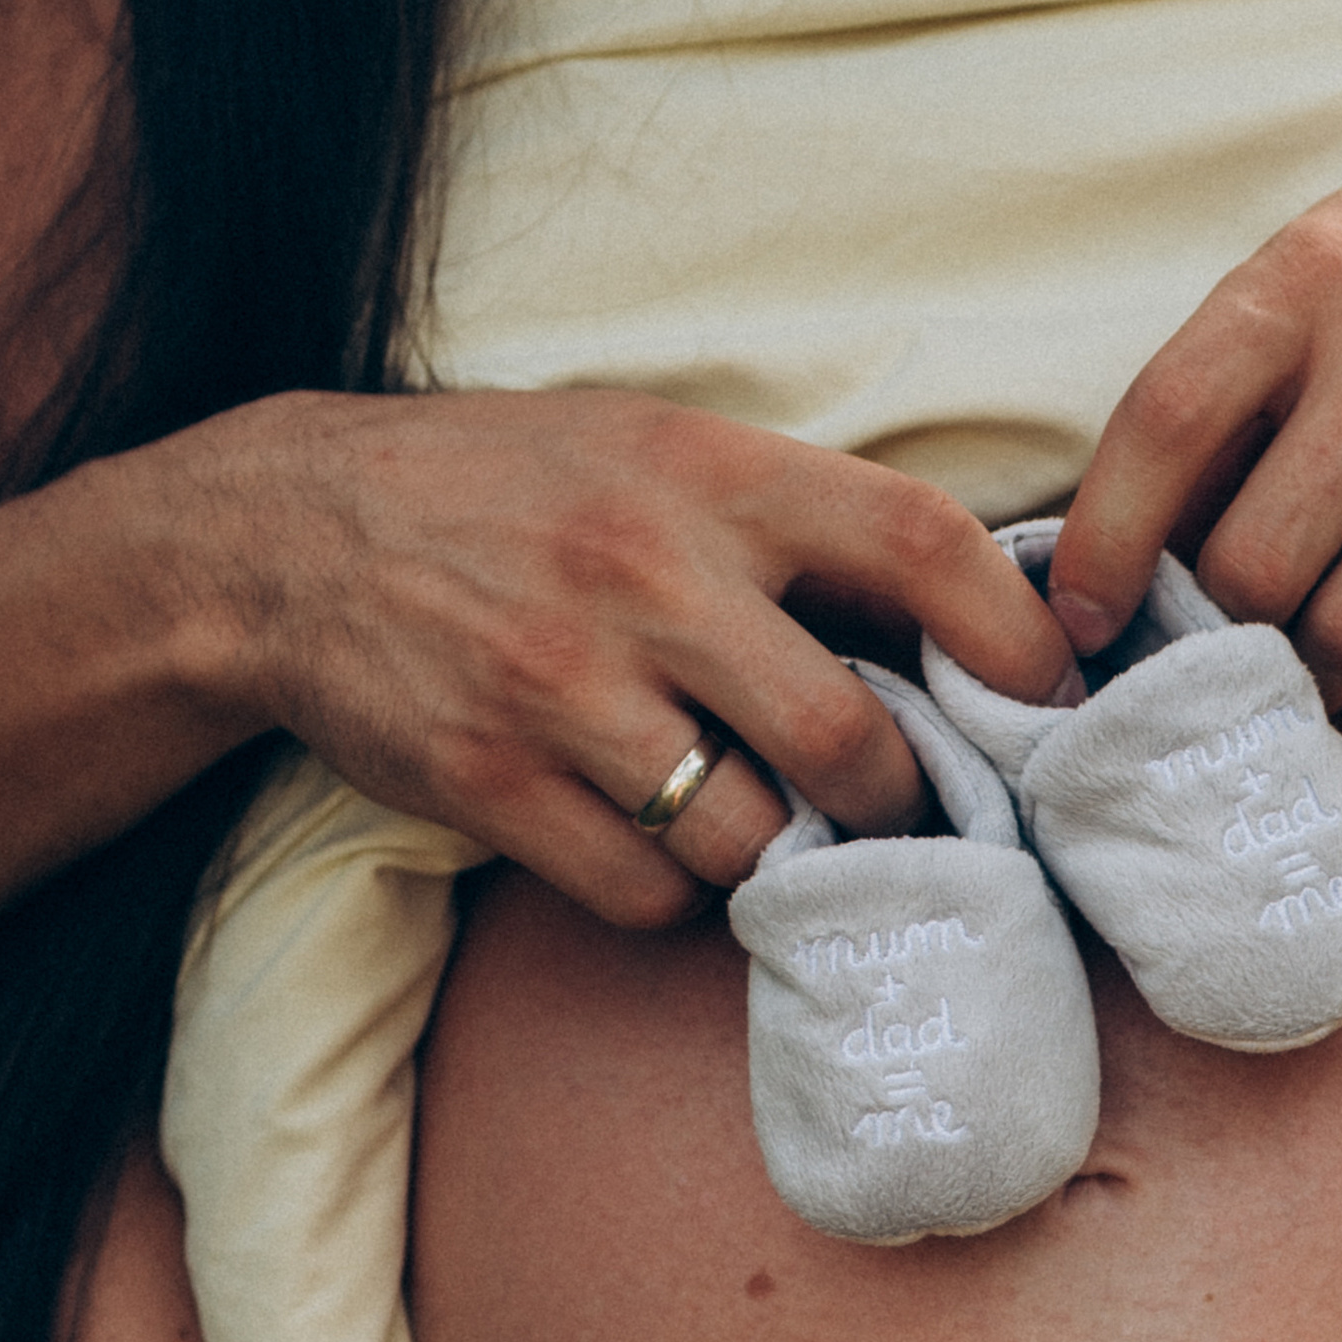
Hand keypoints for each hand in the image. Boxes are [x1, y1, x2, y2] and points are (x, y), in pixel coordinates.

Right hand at [151, 382, 1075, 921]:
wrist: (286, 536)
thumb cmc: (518, 493)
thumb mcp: (660, 448)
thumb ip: (802, 520)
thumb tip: (985, 616)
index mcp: (709, 472)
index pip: (918, 540)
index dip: (1012, 634)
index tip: (1055, 696)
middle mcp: (642, 574)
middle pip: (846, 737)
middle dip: (898, 800)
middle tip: (902, 809)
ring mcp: (559, 686)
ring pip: (749, 837)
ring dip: (779, 854)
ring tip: (760, 818)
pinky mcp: (488, 782)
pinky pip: (645, 893)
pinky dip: (671, 891)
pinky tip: (647, 837)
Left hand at [1047, 11, 1341, 717]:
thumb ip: (1251, 367)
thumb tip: (1150, 527)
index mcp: (1315, 275)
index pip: (1165, 424)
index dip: (1102, 543)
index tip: (1077, 619)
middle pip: (1254, 566)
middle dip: (1217, 636)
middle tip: (1210, 657)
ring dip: (1312, 681)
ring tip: (1305, 671)